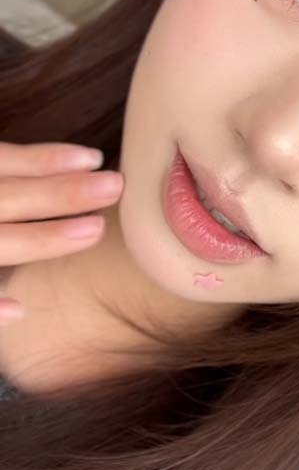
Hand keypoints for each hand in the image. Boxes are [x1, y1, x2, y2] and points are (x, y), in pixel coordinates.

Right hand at [0, 142, 123, 323]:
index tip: (95, 158)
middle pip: (6, 199)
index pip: (3, 161)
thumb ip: (10, 173)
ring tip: (96, 230)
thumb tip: (77, 164)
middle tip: (115, 186)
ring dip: (43, 239)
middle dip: (60, 193)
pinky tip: (22, 311)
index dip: (45, 159)